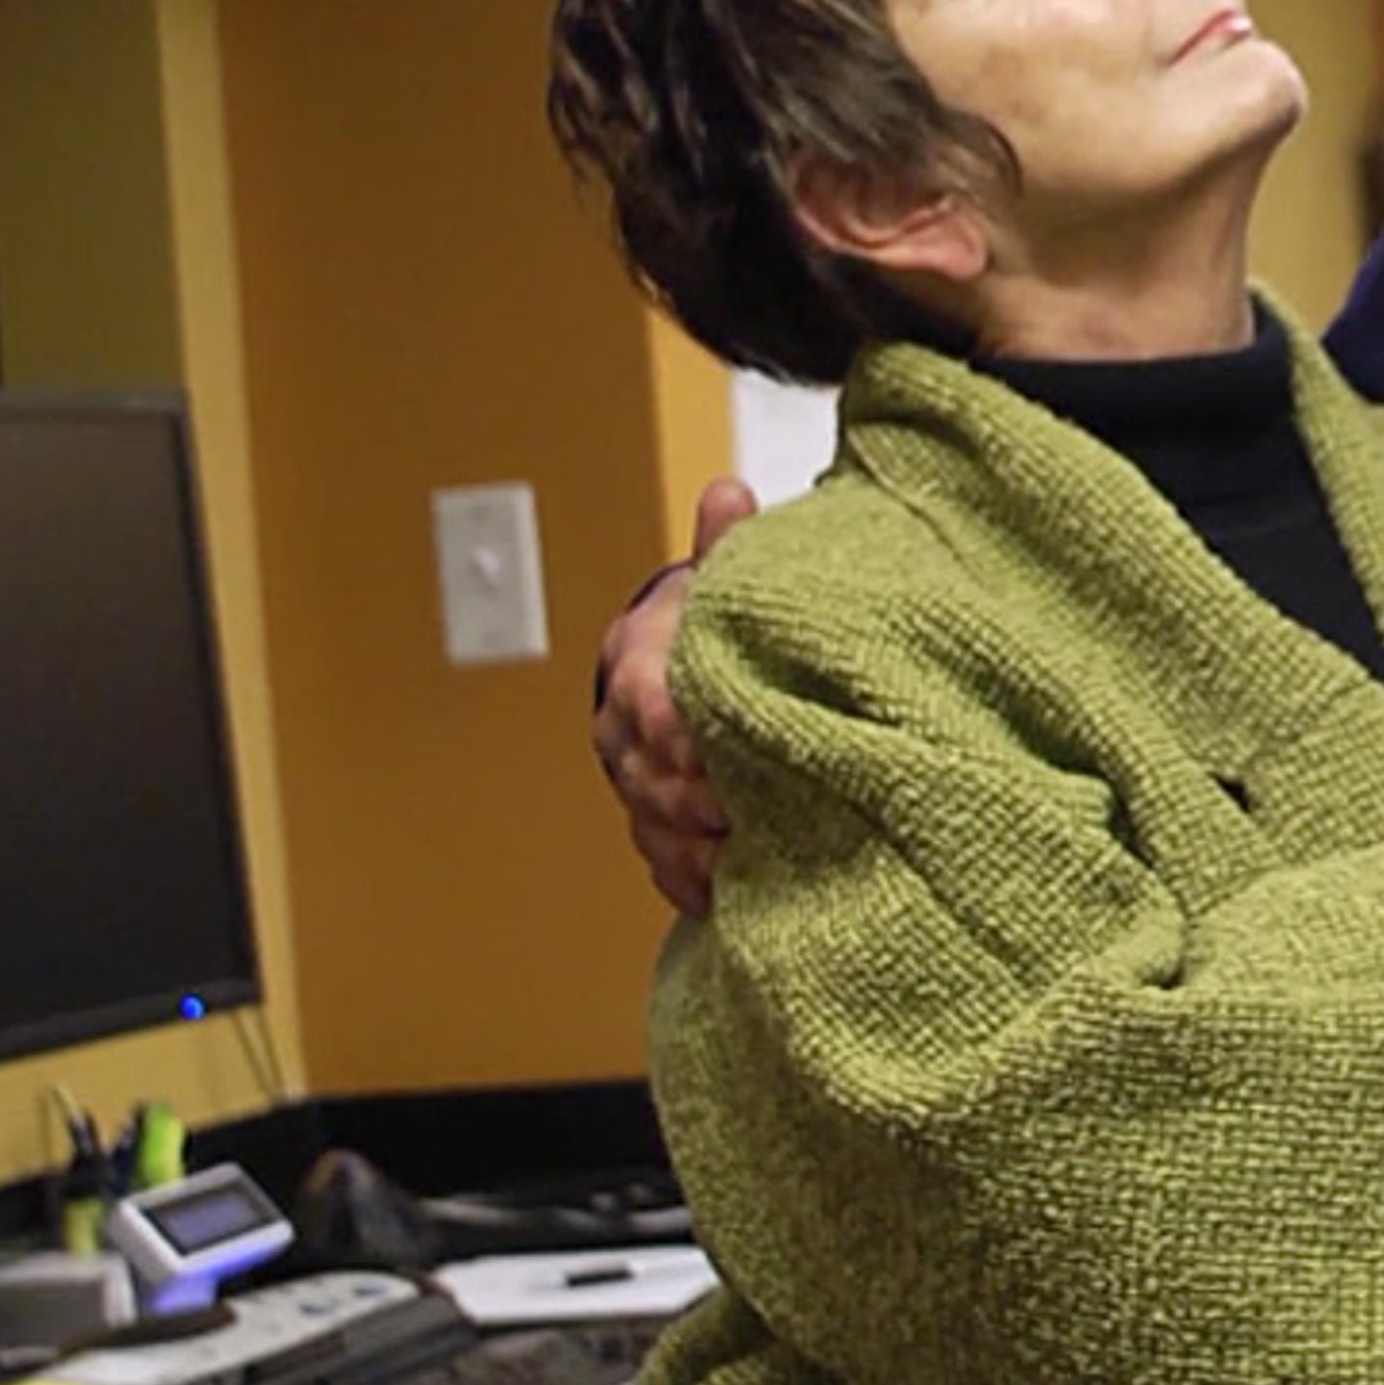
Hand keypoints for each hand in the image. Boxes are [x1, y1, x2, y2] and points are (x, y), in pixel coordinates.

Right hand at [593, 479, 755, 917]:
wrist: (693, 667)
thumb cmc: (720, 624)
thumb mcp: (726, 582)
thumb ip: (728, 549)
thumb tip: (726, 493)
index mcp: (636, 661)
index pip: (650, 704)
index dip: (687, 733)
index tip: (727, 756)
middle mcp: (622, 728)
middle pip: (653, 778)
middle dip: (706, 801)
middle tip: (761, 813)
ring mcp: (634, 783)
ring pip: (656, 829)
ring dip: (704, 850)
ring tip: (754, 857)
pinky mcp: (653, 829)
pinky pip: (665, 866)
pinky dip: (698, 883)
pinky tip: (733, 890)